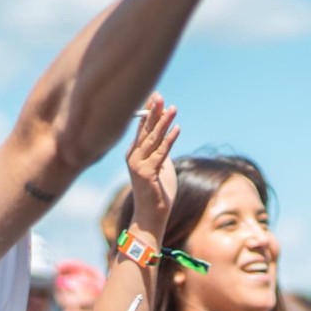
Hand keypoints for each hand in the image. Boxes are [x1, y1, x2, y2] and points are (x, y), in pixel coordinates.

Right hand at [127, 94, 178, 224]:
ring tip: (172, 108)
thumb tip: (168, 137)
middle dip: (153, 112)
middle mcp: (133, 156)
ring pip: (153, 139)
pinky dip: (170, 140)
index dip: (148, 113)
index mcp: (135, 154)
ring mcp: (138, 164)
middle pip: (145, 130)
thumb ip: (161, 152)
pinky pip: (161, 153)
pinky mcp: (147, 173)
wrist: (151, 215)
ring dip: (163, 122)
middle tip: (160, 95)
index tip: (155, 98)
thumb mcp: (160, 168)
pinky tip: (177, 128)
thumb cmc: (157, 193)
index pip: (141, 129)